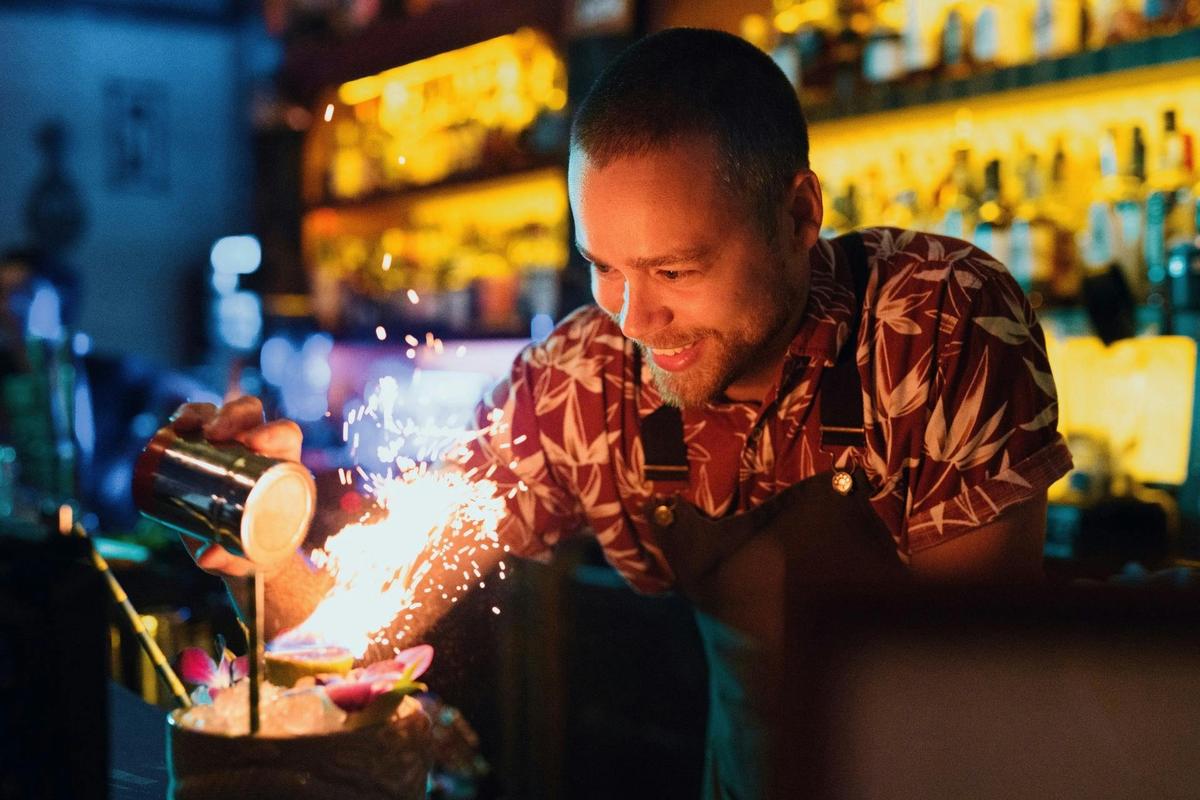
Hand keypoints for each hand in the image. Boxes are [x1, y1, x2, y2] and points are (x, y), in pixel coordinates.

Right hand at [168, 396, 304, 577]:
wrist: (236, 552)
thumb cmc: (252, 552)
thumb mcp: (245, 558)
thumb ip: (229, 559)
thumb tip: (206, 557)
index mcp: (284, 466)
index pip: (287, 434)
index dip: (274, 431)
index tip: (254, 443)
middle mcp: (259, 447)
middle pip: (252, 414)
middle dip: (233, 415)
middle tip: (214, 434)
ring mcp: (230, 445)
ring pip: (220, 412)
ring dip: (204, 413)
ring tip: (186, 426)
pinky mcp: (203, 450)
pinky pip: (196, 424)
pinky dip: (185, 419)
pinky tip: (174, 425)